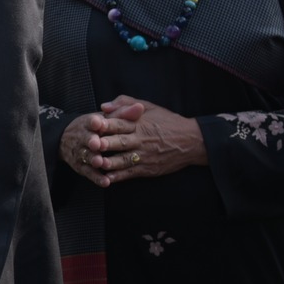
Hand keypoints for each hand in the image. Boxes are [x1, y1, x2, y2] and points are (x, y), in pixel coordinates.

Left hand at [62, 96, 203, 187]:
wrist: (191, 141)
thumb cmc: (167, 122)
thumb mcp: (149, 107)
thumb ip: (126, 104)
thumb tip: (104, 106)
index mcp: (139, 124)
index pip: (120, 123)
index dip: (105, 123)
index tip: (92, 122)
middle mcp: (140, 140)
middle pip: (120, 141)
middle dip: (105, 143)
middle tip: (91, 144)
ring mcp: (144, 156)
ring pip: (123, 160)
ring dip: (109, 162)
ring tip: (96, 163)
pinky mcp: (147, 169)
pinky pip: (130, 173)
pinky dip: (118, 176)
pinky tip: (106, 179)